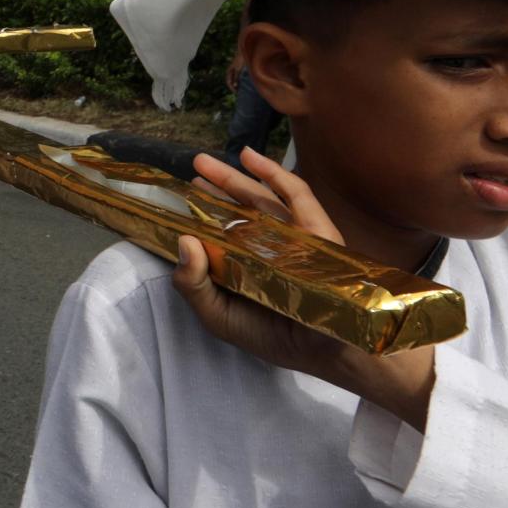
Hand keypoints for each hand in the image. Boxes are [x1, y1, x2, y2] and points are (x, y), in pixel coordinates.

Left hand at [172, 149, 436, 426]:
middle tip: (194, 168)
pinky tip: (250, 158)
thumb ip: (192, 284)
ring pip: (259, 198)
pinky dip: (273, 173)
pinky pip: (295, 195)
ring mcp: (292, 236)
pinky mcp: (315, 229)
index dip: (198, 214)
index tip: (176, 198)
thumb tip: (182, 240)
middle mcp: (267, 248)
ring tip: (205, 162)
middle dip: (215, 187)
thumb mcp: (219, 316)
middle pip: (236, 210)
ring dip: (233, 176)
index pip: (219, 233)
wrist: (331, 350)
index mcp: (245, 267)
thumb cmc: (274, 336)